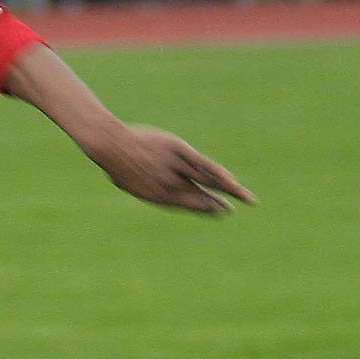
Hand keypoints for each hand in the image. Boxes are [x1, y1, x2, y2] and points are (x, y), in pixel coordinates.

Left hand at [83, 123, 254, 214]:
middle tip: (231, 210)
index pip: (188, 205)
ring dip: (229, 191)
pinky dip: (219, 174)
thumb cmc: (116, 164)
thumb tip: (148, 189)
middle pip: (200, 197)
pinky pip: (204, 165)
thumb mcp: (127, 180)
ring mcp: (176, 168)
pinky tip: (232, 182)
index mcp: (159, 195)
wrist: (112, 147)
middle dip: (216, 205)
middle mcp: (171, 185)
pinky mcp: (179, 151)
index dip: (204, 209)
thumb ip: (144, 187)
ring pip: (207, 181)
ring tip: (247, 199)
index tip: (217, 211)